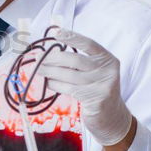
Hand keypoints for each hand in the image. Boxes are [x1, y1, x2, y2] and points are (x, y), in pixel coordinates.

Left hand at [37, 28, 132, 146]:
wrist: (113, 117)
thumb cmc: (97, 90)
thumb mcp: (95, 73)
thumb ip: (80, 63)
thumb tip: (50, 53)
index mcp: (108, 60)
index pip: (89, 44)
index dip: (72, 37)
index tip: (56, 32)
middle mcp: (108, 71)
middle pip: (74, 60)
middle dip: (53, 58)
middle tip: (38, 57)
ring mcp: (103, 86)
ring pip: (68, 75)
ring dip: (49, 72)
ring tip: (38, 69)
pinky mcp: (95, 100)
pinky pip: (68, 89)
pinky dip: (55, 84)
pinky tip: (47, 82)